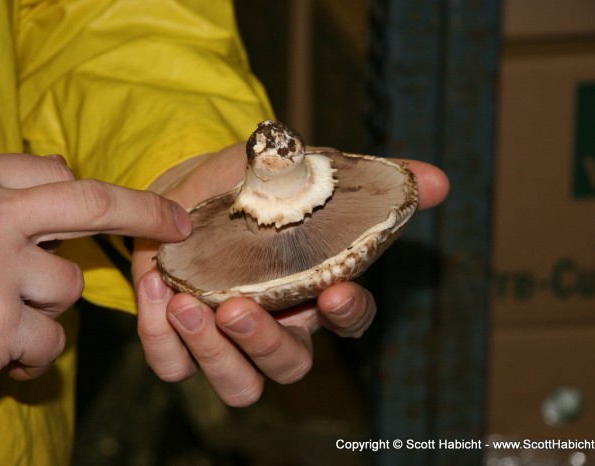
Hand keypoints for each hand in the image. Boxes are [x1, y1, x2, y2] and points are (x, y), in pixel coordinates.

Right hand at [0, 153, 190, 408]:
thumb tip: (53, 185)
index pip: (52, 173)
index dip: (89, 193)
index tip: (124, 205)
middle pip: (92, 203)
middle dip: (144, 210)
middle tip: (176, 222)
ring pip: (66, 286)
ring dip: (43, 309)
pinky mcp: (1, 330)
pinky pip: (50, 341)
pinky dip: (29, 354)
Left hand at [133, 144, 448, 405]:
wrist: (183, 189)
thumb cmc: (250, 186)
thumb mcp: (302, 171)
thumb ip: (367, 179)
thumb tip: (439, 180)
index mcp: (313, 290)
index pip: (348, 320)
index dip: (346, 315)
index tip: (333, 291)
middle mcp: (277, 325)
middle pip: (290, 365)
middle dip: (265, 342)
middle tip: (234, 306)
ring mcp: (228, 341)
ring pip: (239, 385)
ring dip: (214, 355)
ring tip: (185, 302)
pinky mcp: (181, 344)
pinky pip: (174, 366)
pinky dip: (164, 340)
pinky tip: (155, 290)